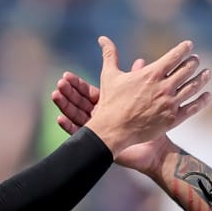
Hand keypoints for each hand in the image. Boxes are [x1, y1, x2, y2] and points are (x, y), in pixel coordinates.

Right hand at [53, 64, 169, 174]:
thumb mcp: (142, 97)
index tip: (66, 75)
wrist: (155, 150)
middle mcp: (101, 117)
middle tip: (59, 82)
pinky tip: (60, 119)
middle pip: (79, 103)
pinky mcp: (97, 144)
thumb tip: (140, 60)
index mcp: (108, 106)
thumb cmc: (150, 125)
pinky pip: (80, 134)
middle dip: (68, 92)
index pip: (88, 92)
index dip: (76, 84)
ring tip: (55, 95)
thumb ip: (139, 79)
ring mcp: (98, 130)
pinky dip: (69, 127)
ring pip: (76, 116)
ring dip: (65, 106)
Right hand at [56, 36, 209, 164]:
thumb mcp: (109, 75)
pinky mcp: (173, 119)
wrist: (113, 130)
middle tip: (196, 60)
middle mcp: (164, 87)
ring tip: (207, 73)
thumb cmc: (110, 102)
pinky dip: (202, 100)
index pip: (175, 56)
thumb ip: (110, 54)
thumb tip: (102, 39)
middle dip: (193, 62)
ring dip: (202, 78)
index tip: (189, 45)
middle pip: (187, 69)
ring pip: (193, 87)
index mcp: (151, 74)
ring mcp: (170, 103)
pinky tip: (207, 96)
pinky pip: (193, 108)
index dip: (184, 49)